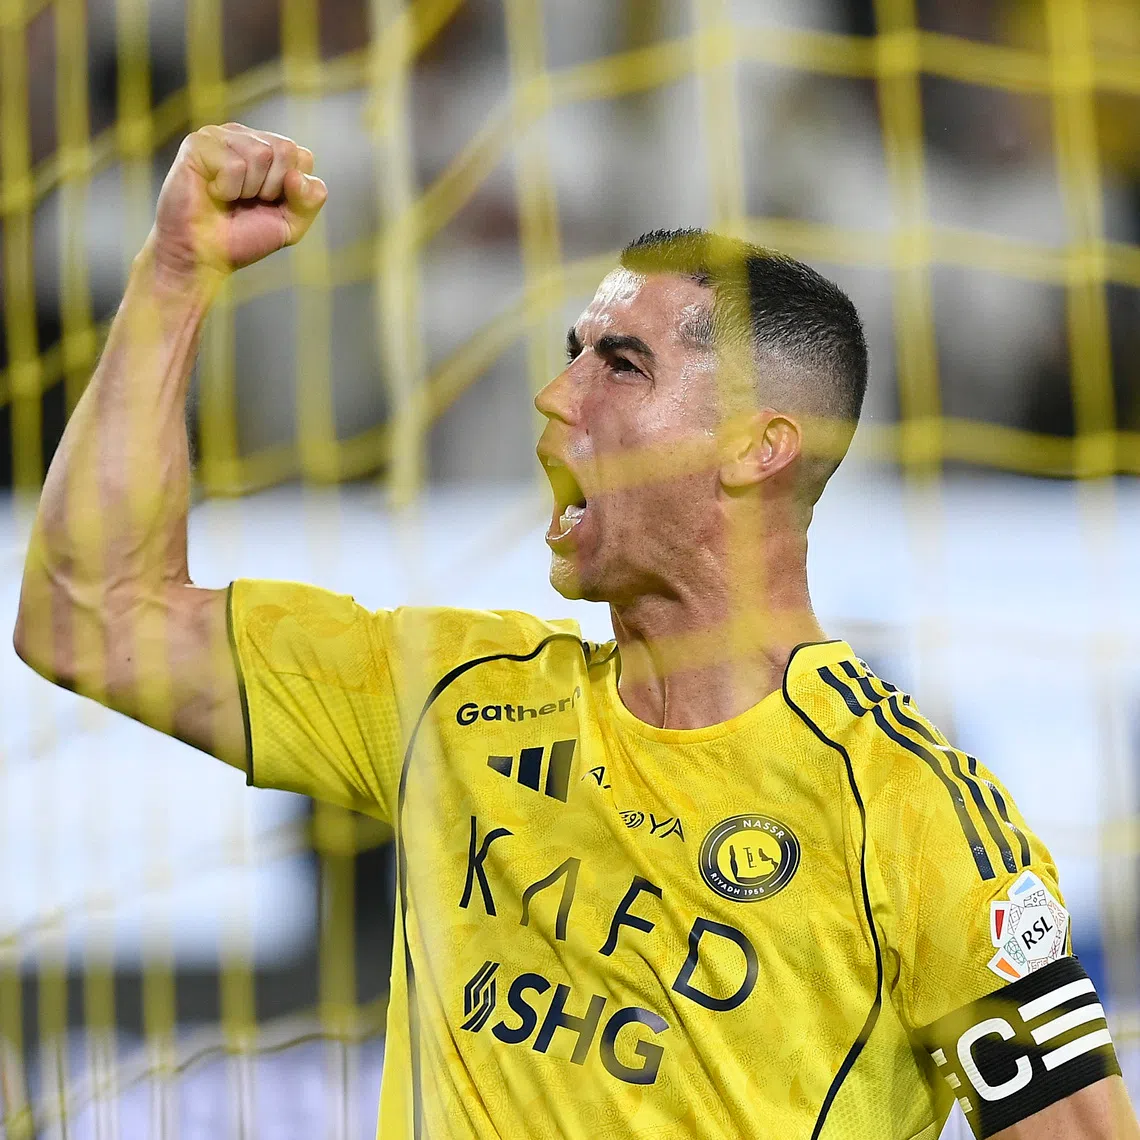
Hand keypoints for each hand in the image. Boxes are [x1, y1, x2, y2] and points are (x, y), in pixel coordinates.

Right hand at [148, 122, 327, 285]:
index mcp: (270, 151)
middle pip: (286, 149)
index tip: (270, 205)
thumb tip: (296, 176)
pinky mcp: (199, 143)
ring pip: (261, 154)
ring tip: (229, 198)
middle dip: (272, 188)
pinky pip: (235, 164)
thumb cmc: (243, 237)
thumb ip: (310, 200)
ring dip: (248, 190)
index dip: (293, 191)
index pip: (303, 157)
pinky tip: (212, 193)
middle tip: (247, 202)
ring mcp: (221, 136)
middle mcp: (246, 137)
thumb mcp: (290, 224)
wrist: (203, 255)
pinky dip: (227, 190)